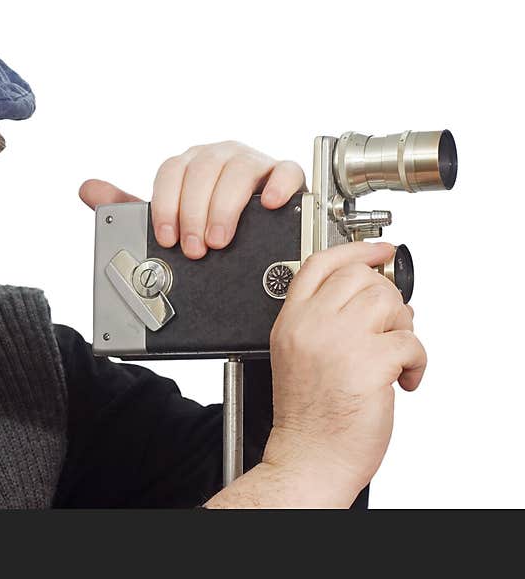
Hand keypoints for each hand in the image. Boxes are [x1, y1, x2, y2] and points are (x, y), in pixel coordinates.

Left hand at [78, 140, 306, 258]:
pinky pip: (285, 170)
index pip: (171, 171)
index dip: (165, 205)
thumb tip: (87, 189)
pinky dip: (277, 185)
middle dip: (194, 213)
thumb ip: (128, 208)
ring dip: (225, 207)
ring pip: (238, 170)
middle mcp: (219, 156)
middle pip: (203, 170)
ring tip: (220, 240)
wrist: (251, 237)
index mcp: (189, 164)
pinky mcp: (283, 174)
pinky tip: (267, 204)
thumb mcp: (168, 219)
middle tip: (194, 248)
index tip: (166, 237)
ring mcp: (253, 162)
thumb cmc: (206, 223)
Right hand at [263, 241, 426, 496]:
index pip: (320, 264)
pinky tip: (402, 379)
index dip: (354, 251)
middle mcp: (311, 325)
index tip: (378, 250)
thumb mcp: (295, 355)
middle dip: (385, 297)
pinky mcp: (368, 362)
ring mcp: (338, 342)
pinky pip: (410, 340)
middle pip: (360, 277)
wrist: (309, 457)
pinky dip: (417, 361)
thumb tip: (371, 295)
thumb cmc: (307, 416)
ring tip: (394, 354)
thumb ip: (321, 320)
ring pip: (389, 301)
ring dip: (403, 327)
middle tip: (388, 325)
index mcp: (290, 321)